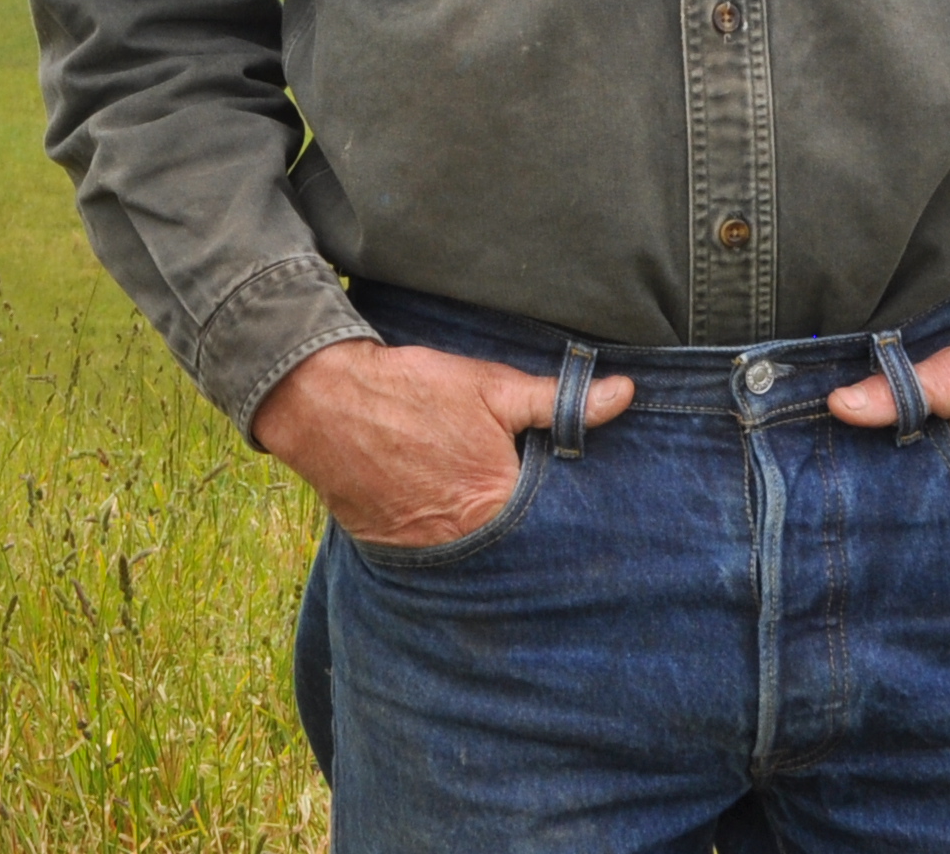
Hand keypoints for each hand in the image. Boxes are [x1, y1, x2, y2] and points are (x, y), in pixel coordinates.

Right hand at [251, 339, 634, 548]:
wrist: (324, 402)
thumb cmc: (414, 391)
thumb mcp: (493, 388)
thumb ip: (559, 402)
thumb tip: (625, 395)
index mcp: (499, 507)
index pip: (557, 527)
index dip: (571, 516)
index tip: (584, 511)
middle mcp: (465, 545)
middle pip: (518, 552)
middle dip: (533, 539)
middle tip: (547, 522)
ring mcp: (426, 555)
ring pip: (478, 561)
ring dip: (492, 548)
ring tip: (498, 523)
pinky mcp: (393, 554)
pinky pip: (437, 561)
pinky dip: (450, 547)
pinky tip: (454, 524)